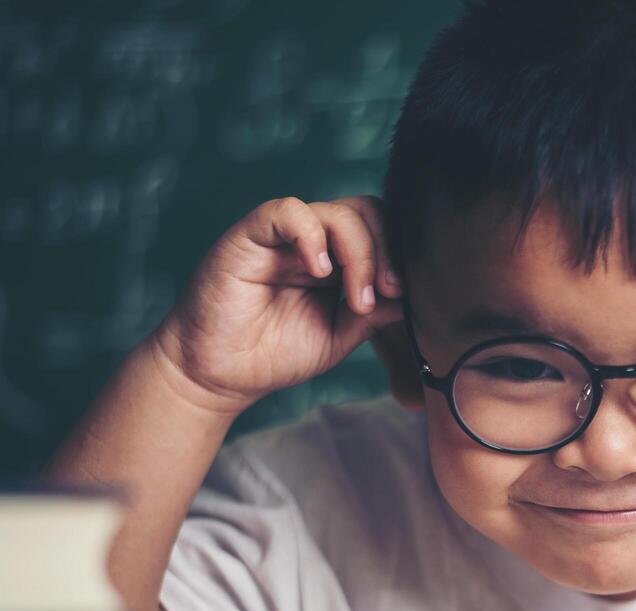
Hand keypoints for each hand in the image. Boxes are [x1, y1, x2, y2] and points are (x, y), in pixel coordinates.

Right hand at [152, 196, 403, 415]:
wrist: (219, 374)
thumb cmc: (275, 354)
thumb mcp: (340, 336)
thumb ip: (375, 314)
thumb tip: (416, 296)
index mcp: (338, 260)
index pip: (381, 231)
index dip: (398, 256)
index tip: (403, 296)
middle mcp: (313, 241)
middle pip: (367, 212)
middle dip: (386, 251)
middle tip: (387, 292)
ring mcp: (283, 236)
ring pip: (337, 211)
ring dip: (360, 253)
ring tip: (356, 300)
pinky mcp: (251, 234)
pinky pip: (288, 211)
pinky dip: (312, 236)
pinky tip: (319, 272)